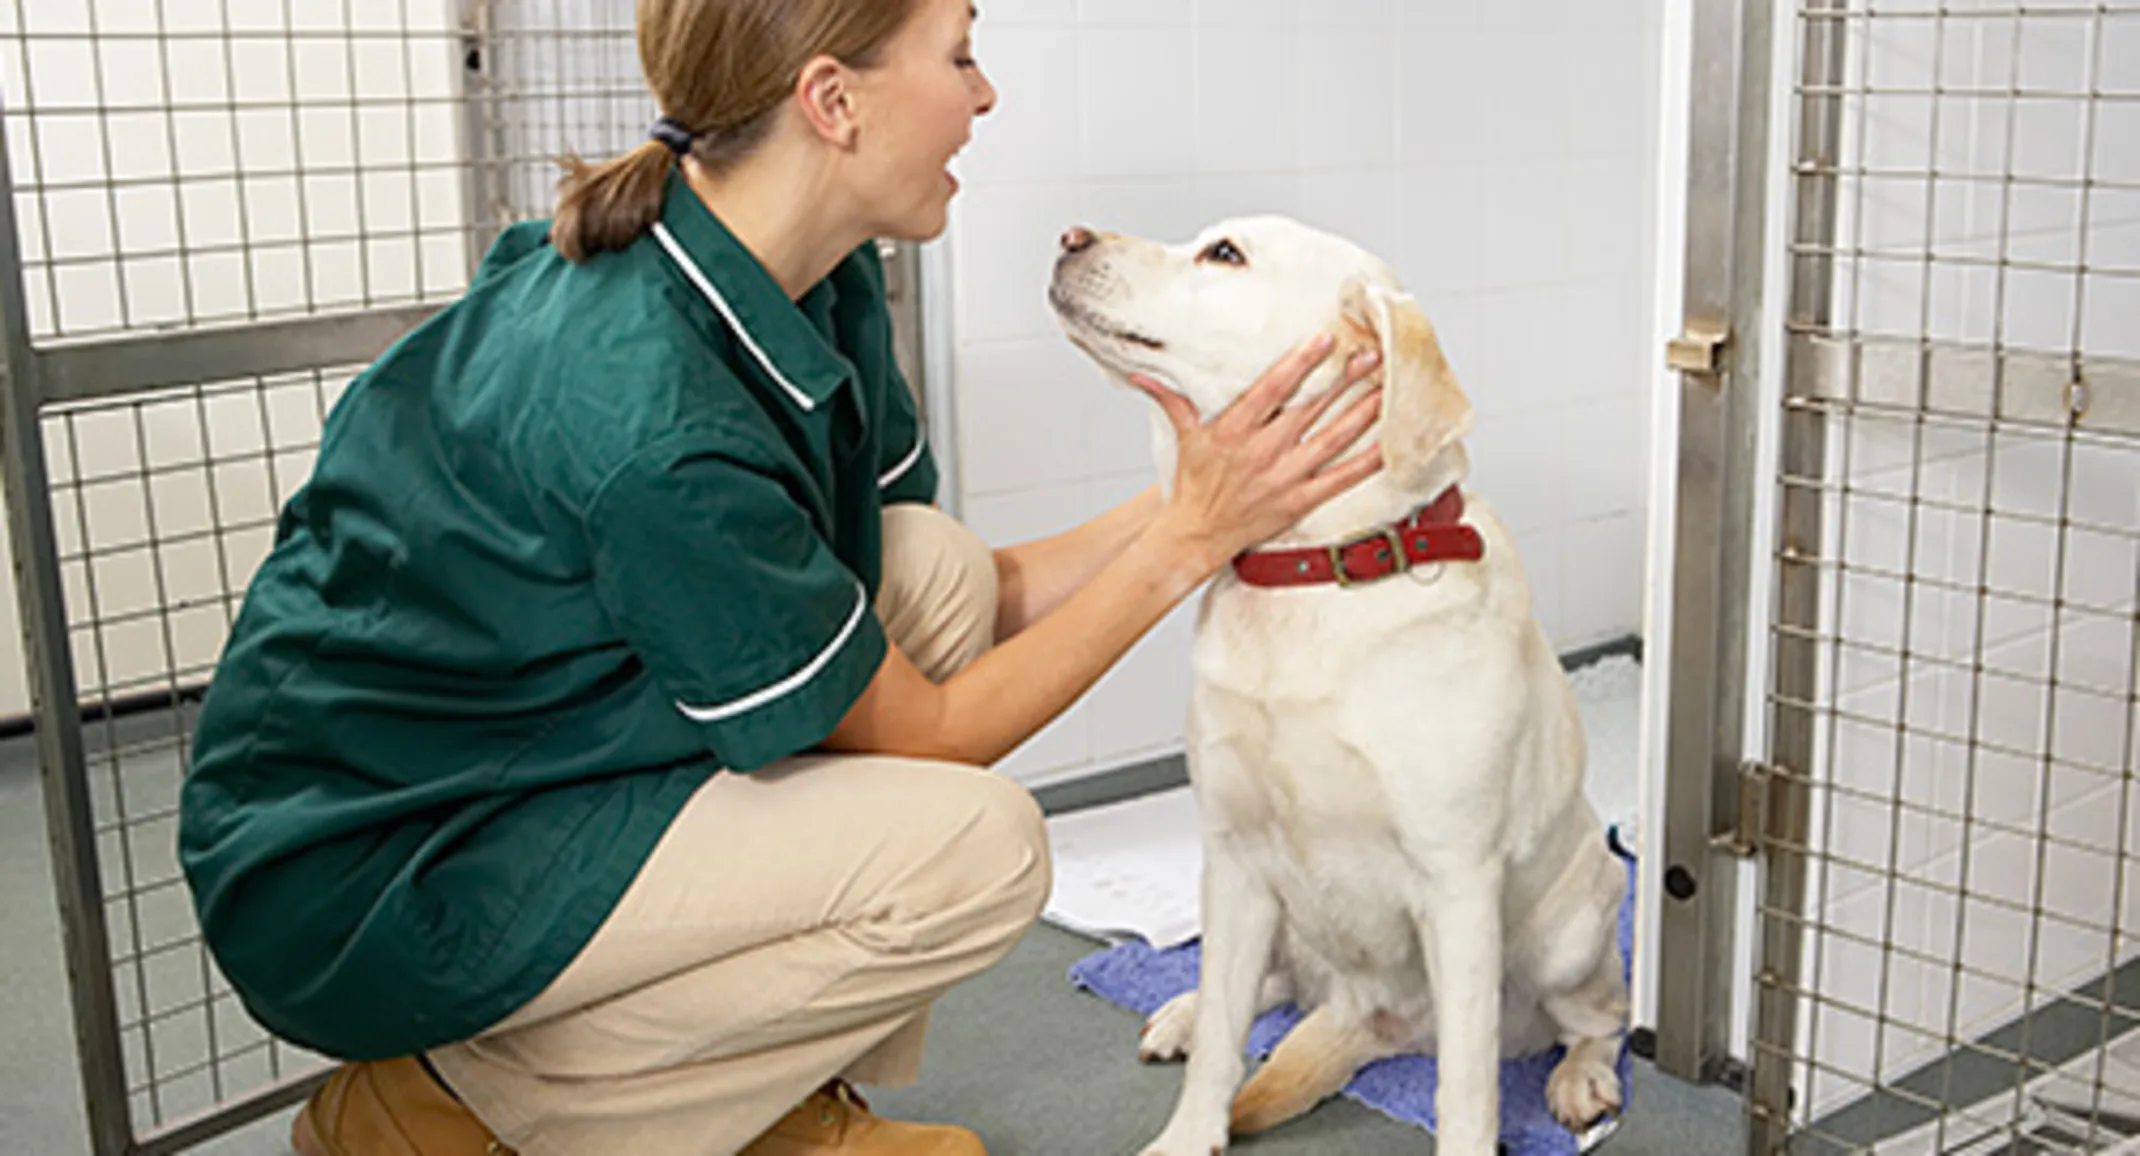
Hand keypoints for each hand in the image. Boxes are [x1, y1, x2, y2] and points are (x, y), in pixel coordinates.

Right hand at [1129, 333, 1383, 576]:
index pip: (1271, 390)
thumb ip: (1172, 400)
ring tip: (1386, 388)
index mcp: (1234, 430)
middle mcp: (1262, 452)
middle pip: (1310, 409)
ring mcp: (1283, 478)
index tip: (1326, 340)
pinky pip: (1339, 480)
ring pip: (1331, 440)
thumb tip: (1142, 375)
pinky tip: (1389, 444)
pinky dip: (1365, 463)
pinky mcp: (1298, 501)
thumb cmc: (1194, 484)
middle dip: (1343, 380)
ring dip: (1361, 413)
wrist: (1197, 535)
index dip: (1300, 364)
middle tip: (1372, 353)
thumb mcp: (1184, 437)